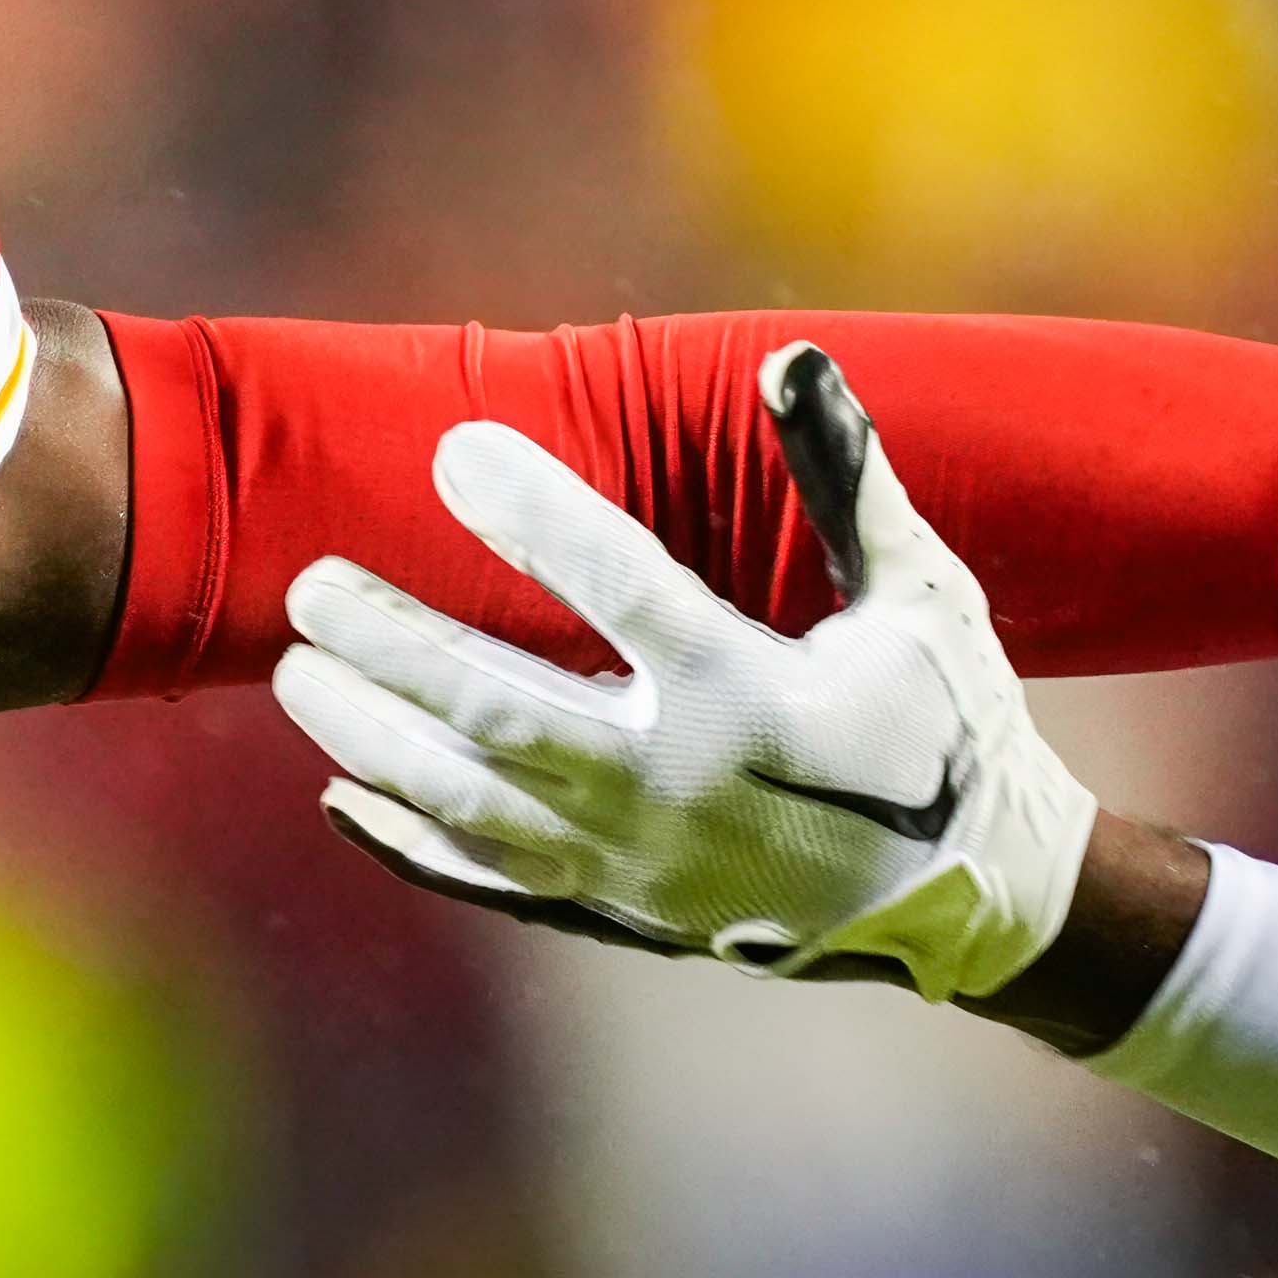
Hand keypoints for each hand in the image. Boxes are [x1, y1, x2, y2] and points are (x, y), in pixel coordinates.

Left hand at [274, 345, 1102, 1002]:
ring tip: (296, 674)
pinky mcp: (627, 918)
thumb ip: (850, 479)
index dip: (531, 512)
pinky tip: (342, 798)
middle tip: (310, 584)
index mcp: (753, 693)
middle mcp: (681, 787)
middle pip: (500, 708)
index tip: (452, 451)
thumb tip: (791, 359)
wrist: (981, 902)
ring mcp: (642, 867)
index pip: (619, 583)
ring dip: (372, 738)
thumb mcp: (923, 594)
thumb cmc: (952, 725)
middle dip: (394, 645)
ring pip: (474, 802)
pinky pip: (495, 885)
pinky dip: (412, 845)